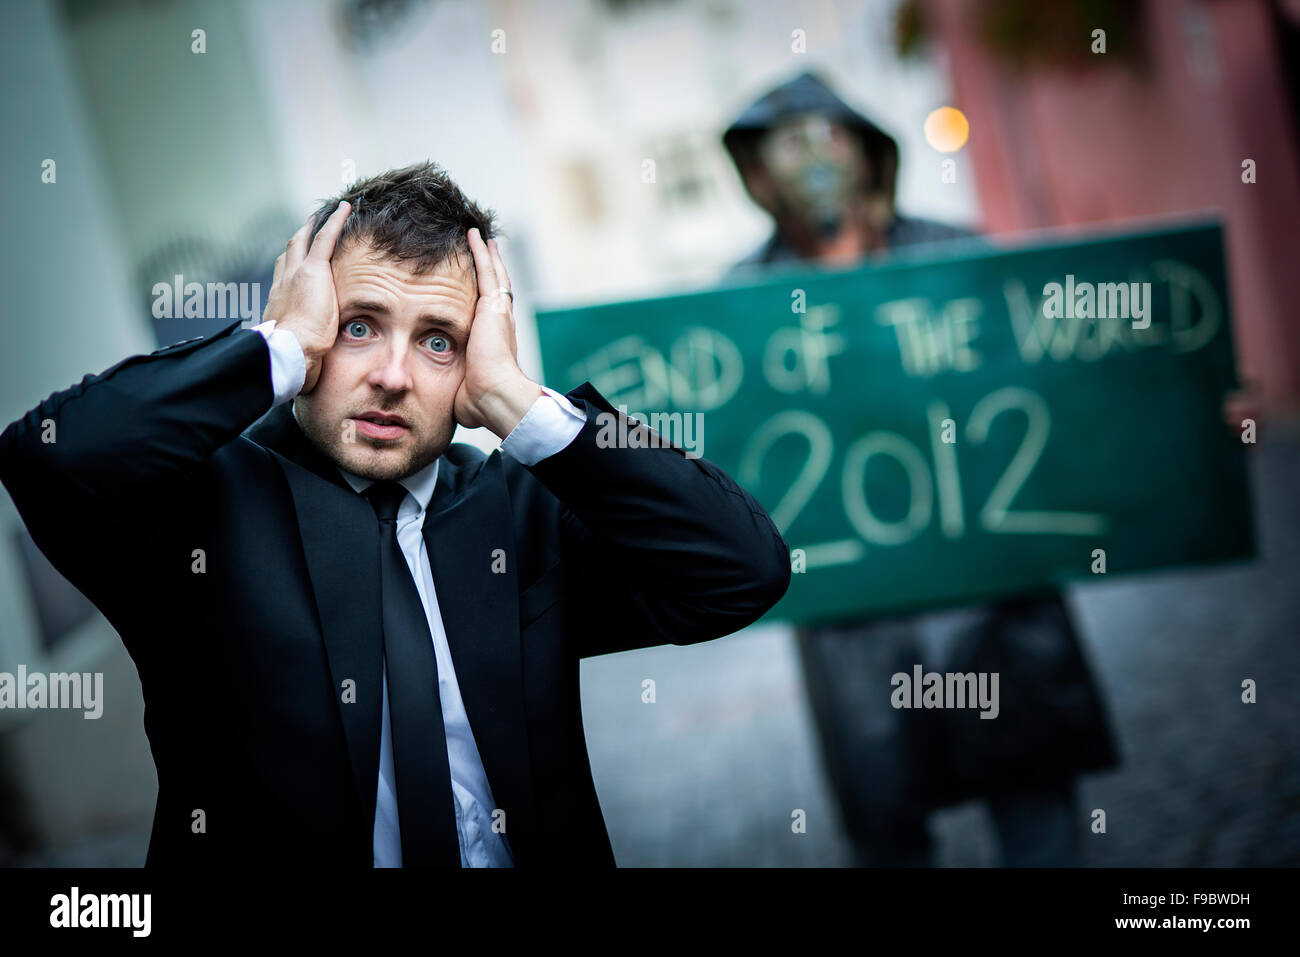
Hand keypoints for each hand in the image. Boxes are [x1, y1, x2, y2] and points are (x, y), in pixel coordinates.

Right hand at [262, 201, 350, 393]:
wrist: (289, 352)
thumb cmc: (291, 359)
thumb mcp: (297, 350)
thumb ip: (304, 350)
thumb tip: (311, 367)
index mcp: (281, 302)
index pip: (285, 277)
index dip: (291, 265)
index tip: (296, 260)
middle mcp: (283, 283)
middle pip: (290, 253)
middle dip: (299, 239)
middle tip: (308, 227)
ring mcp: (296, 274)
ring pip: (304, 242)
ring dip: (314, 226)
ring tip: (324, 215)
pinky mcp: (313, 271)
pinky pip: (326, 238)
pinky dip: (335, 221)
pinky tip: (345, 208)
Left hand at [453, 228, 542, 436]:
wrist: (496, 398)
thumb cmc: (481, 402)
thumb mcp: (464, 390)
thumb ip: (458, 389)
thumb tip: (448, 404)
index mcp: (494, 341)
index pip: (488, 311)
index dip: (484, 295)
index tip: (479, 283)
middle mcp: (499, 323)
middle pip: (494, 287)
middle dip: (488, 267)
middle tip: (484, 247)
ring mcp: (498, 313)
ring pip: (492, 274)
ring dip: (485, 254)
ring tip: (478, 235)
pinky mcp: (493, 307)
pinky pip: (487, 271)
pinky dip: (482, 252)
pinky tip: (474, 235)